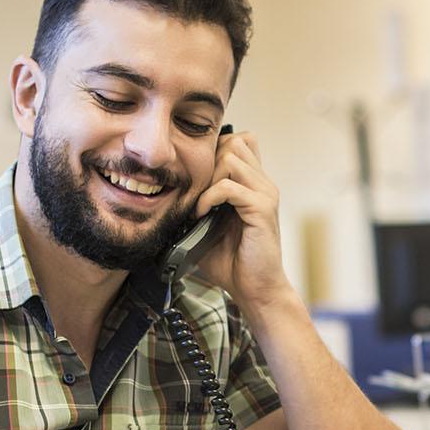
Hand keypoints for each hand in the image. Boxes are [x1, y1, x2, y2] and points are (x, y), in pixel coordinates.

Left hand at [193, 129, 296, 311]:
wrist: (255, 289)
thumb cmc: (232, 261)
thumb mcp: (207, 226)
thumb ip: (196, 204)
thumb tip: (163, 193)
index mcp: (253, 184)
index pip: (238, 141)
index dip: (214, 152)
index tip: (196, 180)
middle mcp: (263, 183)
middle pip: (235, 140)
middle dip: (209, 160)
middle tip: (198, 189)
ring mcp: (265, 194)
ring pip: (232, 156)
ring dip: (208, 177)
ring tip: (200, 202)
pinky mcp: (263, 209)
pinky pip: (228, 187)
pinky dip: (209, 197)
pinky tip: (202, 214)